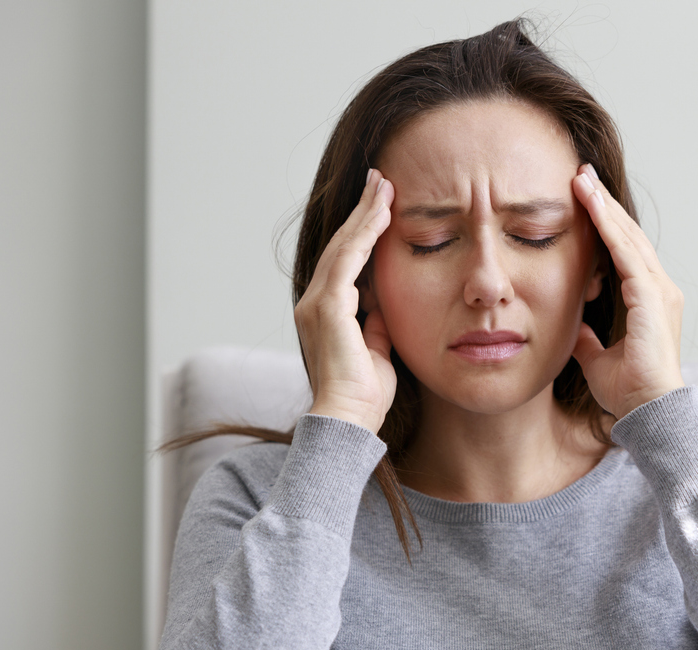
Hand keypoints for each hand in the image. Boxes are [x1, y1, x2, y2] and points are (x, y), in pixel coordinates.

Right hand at [295, 169, 396, 432]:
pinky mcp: (328, 308)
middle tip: (381, 181)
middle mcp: (314, 303)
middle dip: (363, 212)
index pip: (346, 262)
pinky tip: (381, 214)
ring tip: (384, 186)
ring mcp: (317, 304)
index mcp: (326, 312)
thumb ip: (376, 326)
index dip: (363, 232)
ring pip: (344, 247)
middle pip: (342, 246)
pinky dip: (364, 235)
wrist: (349, 420)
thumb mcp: (377, 351)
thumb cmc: (364, 395)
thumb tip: (382, 307)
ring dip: (365, 214)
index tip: (381, 206)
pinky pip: (347, 261)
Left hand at [570, 163, 684, 418]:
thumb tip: (573, 328)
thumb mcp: (597, 357)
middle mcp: (658, 289)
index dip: (603, 224)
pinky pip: (627, 255)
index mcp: (647, 300)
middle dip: (603, 204)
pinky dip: (609, 228)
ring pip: (628, 238)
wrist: (647, 411)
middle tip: (580, 173)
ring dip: (604, 207)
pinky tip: (592, 207)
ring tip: (581, 179)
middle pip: (627, 236)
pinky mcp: (651, 299)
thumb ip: (587, 338)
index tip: (583, 199)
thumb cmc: (628, 390)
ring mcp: (659, 291)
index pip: (623, 251)